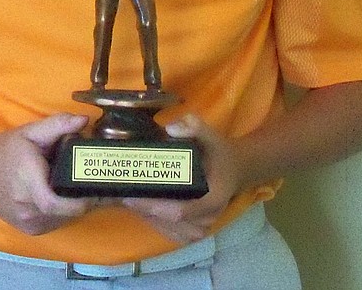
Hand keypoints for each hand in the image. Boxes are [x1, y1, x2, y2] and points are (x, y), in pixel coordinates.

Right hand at [0, 113, 97, 235]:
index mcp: (27, 182)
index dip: (79, 202)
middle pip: (65, 212)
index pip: (54, 203)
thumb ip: (58, 125)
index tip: (96, 190)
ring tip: (83, 188)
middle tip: (98, 184)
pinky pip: (53, 223)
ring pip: (62, 220)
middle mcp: (26, 207)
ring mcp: (26, 221)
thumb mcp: (31, 132)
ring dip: (75, 206)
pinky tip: (65, 196)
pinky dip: (64, 212)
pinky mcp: (27, 228)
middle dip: (85, 200)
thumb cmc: (6, 150)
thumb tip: (84, 120)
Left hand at [122, 115, 240, 243]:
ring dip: (150, 220)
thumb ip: (195, 127)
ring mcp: (204, 226)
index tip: (133, 197)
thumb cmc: (220, 154)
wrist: (235, 169)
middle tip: (126, 197)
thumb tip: (171, 129)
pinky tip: (143, 211)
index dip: (156, 207)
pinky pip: (175, 234)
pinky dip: (157, 225)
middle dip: (147, 213)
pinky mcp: (197, 229)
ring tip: (131, 203)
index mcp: (214, 197)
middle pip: (174, 224)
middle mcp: (210, 216)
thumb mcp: (211, 136)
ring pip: (173, 232)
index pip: (182, 210)